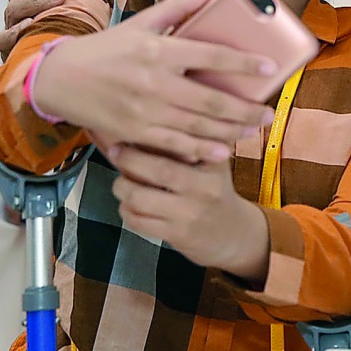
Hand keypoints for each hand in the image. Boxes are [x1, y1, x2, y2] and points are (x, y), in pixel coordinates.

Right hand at [30, 0, 275, 163]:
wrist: (61, 79)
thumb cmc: (108, 48)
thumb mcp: (143, 21)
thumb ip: (183, 6)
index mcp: (159, 50)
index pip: (211, 56)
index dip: (243, 63)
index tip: (269, 67)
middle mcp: (154, 82)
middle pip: (210, 99)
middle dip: (244, 109)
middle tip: (268, 113)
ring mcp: (144, 110)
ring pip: (197, 125)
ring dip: (230, 131)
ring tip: (253, 130)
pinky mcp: (134, 132)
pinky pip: (174, 144)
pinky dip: (200, 149)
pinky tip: (221, 151)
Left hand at [110, 143, 269, 282]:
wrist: (234, 234)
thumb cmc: (218, 190)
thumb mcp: (217, 163)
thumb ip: (199, 141)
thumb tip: (169, 115)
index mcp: (215, 164)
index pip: (183, 145)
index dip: (153, 138)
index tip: (134, 131)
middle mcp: (204, 188)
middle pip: (160, 170)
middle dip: (130, 160)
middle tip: (116, 152)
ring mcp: (189, 213)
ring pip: (140, 198)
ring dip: (122, 188)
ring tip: (122, 182)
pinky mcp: (176, 235)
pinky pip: (138, 221)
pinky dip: (126, 211)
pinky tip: (129, 205)